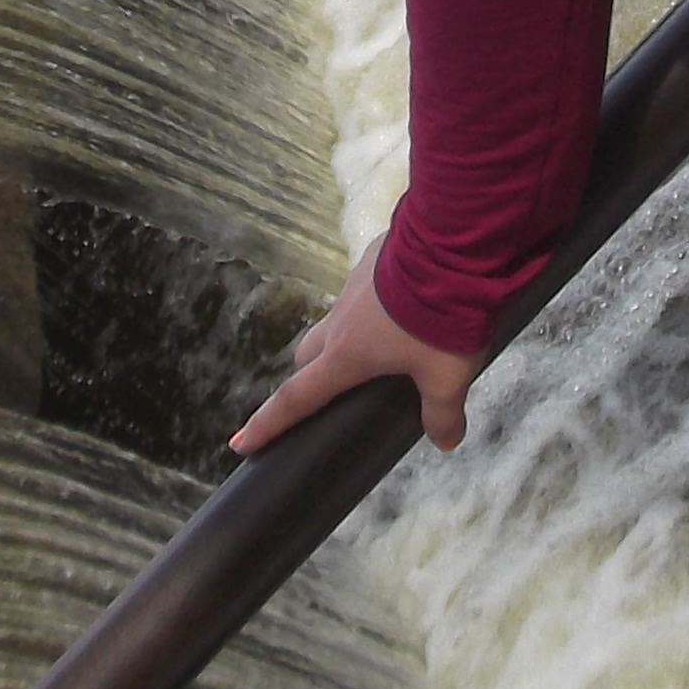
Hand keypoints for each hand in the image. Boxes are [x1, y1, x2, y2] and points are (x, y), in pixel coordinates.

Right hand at [230, 242, 481, 456]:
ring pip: (337, 320)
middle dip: (310, 376)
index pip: (295, 399)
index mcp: (345, 356)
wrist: (449, 246)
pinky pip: (363, 290)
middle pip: (309, 355)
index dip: (267, 425)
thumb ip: (442, 412)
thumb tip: (447, 442)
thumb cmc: (441, 320)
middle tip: (332, 392)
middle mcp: (339, 322)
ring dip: (347, 337)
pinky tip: (406, 306)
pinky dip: (373, 305)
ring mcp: (352, 286)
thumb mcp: (448, 376)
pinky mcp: (371, 259)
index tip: (240, 442)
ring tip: (386, 347)